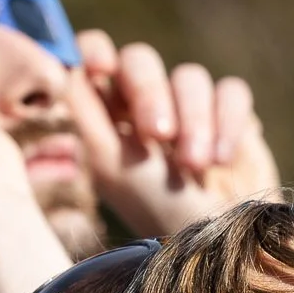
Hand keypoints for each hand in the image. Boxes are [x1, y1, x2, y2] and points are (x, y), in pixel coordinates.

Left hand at [66, 31, 279, 236]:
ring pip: (190, 77)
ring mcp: (191, 108)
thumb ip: (82, 109)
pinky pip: (231, 92)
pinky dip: (227, 124)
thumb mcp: (108, 162)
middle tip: (159, 136)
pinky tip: (222, 160)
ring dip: (195, 121)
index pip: (93, 55)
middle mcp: (146, 105)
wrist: (222, 242)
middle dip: (150, 94)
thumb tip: (61, 61)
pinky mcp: (232, 116)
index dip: (95, 50)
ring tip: (197, 167)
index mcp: (107, 116)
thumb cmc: (154, 209)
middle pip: (141, 60)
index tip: (102, 66)